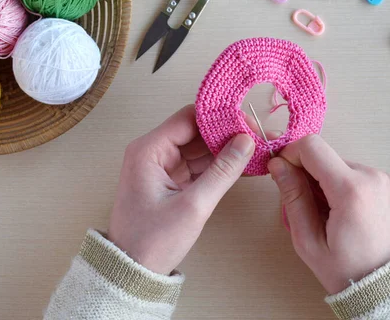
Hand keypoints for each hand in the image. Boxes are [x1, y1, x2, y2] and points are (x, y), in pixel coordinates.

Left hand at [108, 105, 253, 274]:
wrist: (130, 272)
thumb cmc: (153, 241)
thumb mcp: (193, 205)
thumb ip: (222, 171)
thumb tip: (246, 141)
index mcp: (149, 150)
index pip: (189, 118)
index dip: (220, 118)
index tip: (248, 122)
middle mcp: (153, 152)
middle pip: (196, 131)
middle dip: (227, 133)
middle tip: (259, 136)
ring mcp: (162, 166)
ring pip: (200, 148)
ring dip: (226, 149)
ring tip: (256, 148)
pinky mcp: (170, 180)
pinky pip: (198, 164)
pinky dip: (219, 165)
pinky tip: (242, 164)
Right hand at [268, 135, 389, 294]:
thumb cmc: (349, 272)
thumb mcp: (309, 241)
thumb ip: (292, 198)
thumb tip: (278, 165)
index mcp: (352, 190)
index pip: (312, 147)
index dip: (291, 154)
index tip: (284, 172)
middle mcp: (374, 177)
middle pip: (328, 157)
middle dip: (311, 176)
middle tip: (308, 210)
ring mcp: (388, 180)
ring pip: (344, 166)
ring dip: (330, 184)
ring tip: (332, 217)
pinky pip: (362, 176)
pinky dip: (349, 188)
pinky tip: (349, 216)